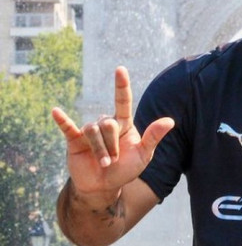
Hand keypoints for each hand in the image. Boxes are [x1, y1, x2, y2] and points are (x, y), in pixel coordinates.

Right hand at [52, 66, 174, 200]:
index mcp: (124, 124)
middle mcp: (106, 123)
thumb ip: (153, 137)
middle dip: (112, 144)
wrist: (104, 186)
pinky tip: (55, 111)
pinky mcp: (75, 140)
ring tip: (105, 163)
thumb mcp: (144, 155)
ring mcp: (90, 131)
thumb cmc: (126, 169)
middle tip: (115, 159)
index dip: (121, 85)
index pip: (123, 100)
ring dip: (100, 149)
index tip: (120, 69)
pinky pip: (67, 127)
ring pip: (92, 130)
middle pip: (108, 124)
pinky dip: (62, 119)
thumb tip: (170, 121)